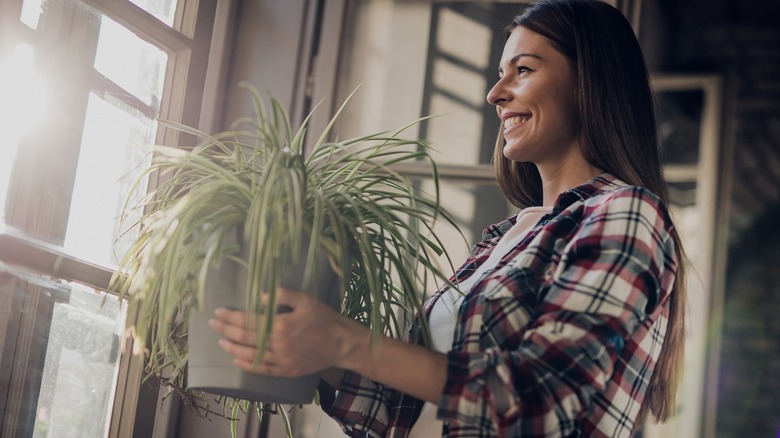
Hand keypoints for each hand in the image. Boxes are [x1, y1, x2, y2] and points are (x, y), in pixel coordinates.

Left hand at [208, 287, 356, 377]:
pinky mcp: (286, 371)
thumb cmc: (324, 319)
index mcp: (281, 325)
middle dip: (226, 329)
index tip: (218, 312)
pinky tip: (237, 360)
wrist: (341, 343)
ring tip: (221, 341)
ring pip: (250, 355)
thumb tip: (258, 298)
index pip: (248, 321)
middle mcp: (278, 344)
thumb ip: (282, 295)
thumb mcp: (306, 299)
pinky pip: (262, 370)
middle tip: (213, 323)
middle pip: (244, 338)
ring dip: (232, 348)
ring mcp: (281, 360)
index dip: (231, 316)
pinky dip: (247, 365)